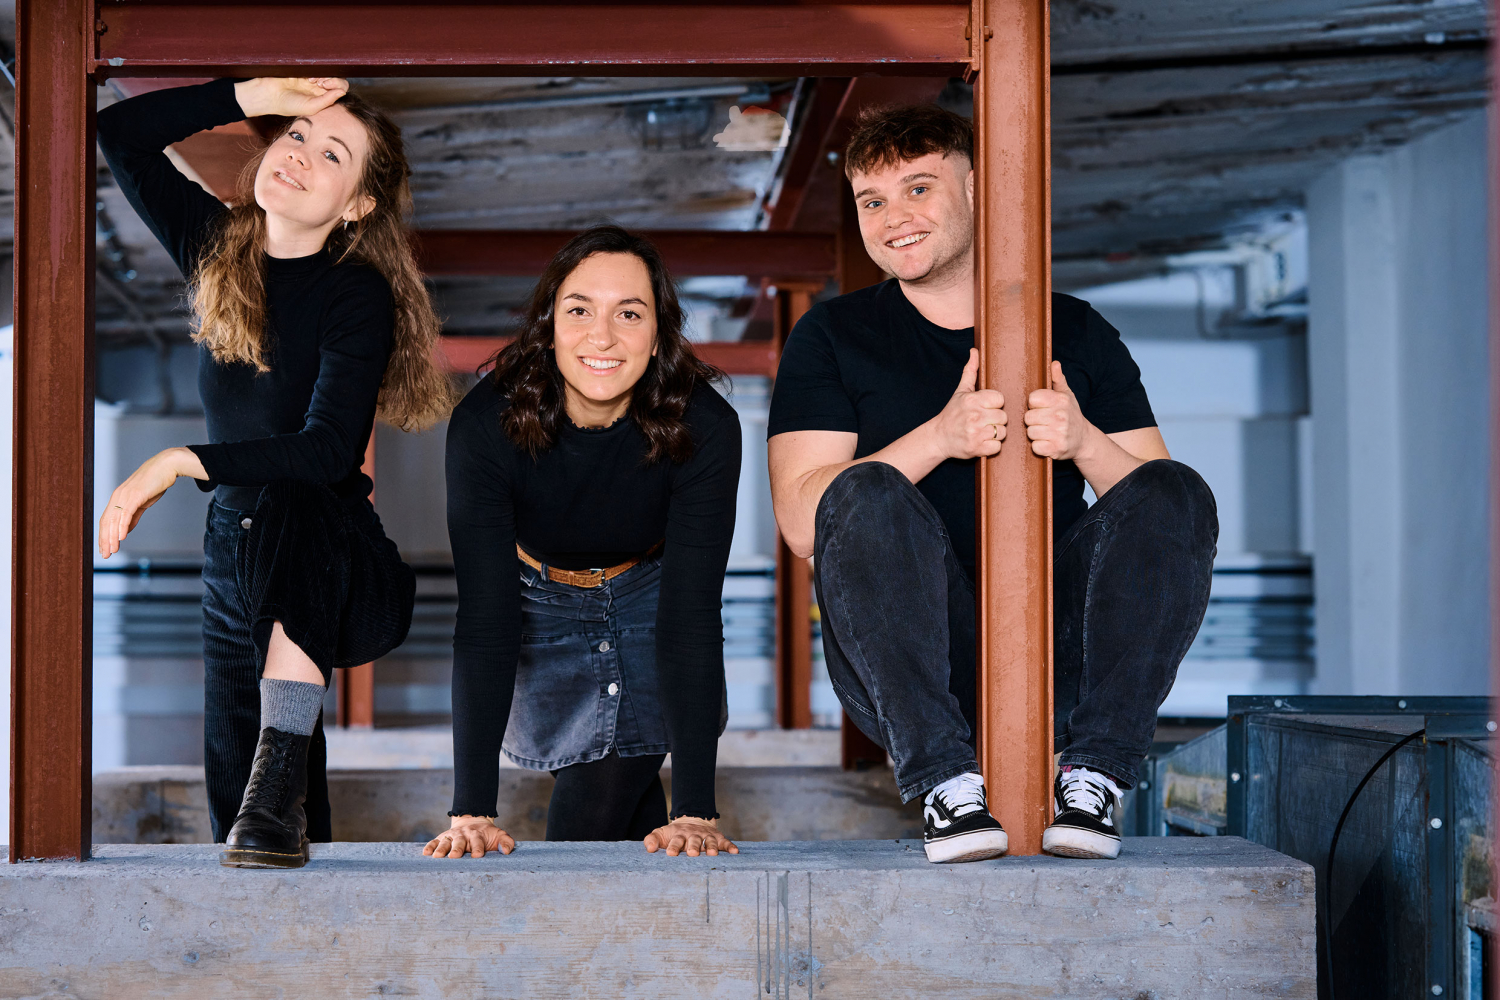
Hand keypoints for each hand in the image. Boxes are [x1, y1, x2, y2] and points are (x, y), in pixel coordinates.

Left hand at [97, 447, 201, 557]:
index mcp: (118, 497)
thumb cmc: (155, 482)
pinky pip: (126, 513)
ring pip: (114, 519)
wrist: (166, 466)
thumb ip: (133, 515)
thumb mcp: (142, 501)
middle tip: (105, 554)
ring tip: (112, 550)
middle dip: (105, 540)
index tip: (105, 549)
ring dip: (112, 537)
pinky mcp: (135, 495)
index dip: (104, 536)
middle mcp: (118, 496)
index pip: (106, 520)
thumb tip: (125, 529)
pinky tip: (121, 537)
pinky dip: (122, 526)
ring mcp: (125, 495)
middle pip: (107, 522)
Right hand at [234, 77, 349, 119]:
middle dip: (332, 79)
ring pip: (327, 70)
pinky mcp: (303, 67)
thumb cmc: (288, 105)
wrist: (268, 94)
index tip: (326, 88)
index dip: (337, 86)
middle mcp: (319, 86)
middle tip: (321, 83)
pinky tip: (308, 76)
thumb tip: (342, 92)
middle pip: (336, 77)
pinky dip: (315, 68)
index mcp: (323, 96)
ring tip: (312, 80)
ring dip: (323, 74)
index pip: (340, 88)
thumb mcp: (311, 107)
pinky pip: (316, 64)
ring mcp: (311, 75)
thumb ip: (328, 100)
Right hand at [423, 816, 515, 858]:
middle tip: (454, 856)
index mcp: (477, 835)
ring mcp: (451, 836)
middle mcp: (463, 835)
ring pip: (445, 842)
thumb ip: (506, 842)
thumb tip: (506, 851)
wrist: (473, 822)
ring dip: (441, 849)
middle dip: (457, 849)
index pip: (478, 842)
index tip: (477, 855)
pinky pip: (434, 841)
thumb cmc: (487, 835)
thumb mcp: (499, 835)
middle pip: (460, 842)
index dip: (478, 848)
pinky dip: (430, 846)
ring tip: (437, 857)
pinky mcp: (442, 838)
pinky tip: (426, 853)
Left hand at [644, 816, 737, 856]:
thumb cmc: (674, 834)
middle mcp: (693, 836)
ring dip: (711, 847)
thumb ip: (652, 839)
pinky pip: (725, 842)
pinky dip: (730, 846)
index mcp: (679, 835)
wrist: (692, 821)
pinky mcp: (718, 838)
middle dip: (693, 847)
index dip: (674, 847)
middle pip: (694, 841)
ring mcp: (706, 837)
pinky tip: (735, 852)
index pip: (676, 841)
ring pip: (709, 841)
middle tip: (692, 853)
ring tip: (711, 854)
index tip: (671, 854)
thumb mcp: (661, 834)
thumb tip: (649, 849)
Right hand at [928, 348, 1005, 459]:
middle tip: (983, 421)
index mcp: (973, 400)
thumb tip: (975, 350)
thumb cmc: (952, 414)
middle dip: (996, 420)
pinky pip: (997, 447)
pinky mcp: (977, 449)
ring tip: (983, 431)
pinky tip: (982, 441)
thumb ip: (970, 371)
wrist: (938, 438)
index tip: (985, 408)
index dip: (994, 405)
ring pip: (1003, 432)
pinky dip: (992, 447)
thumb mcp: (961, 391)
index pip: (1000, 399)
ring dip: (995, 434)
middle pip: (1004, 417)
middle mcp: (975, 416)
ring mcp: (976, 433)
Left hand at [1024, 361, 1091, 460]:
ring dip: (1035, 434)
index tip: (1042, 409)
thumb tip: (1054, 363)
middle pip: (1028, 417)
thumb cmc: (1071, 415)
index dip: (1034, 405)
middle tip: (1043, 422)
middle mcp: (1060, 416)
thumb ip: (1058, 379)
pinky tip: (1046, 442)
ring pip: (1030, 432)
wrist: (1084, 440)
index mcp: (1060, 400)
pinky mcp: (1056, 449)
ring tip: (1045, 432)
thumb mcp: (1067, 395)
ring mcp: (1059, 433)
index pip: (1032, 399)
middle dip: (1033, 421)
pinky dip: (1038, 447)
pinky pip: (1035, 447)